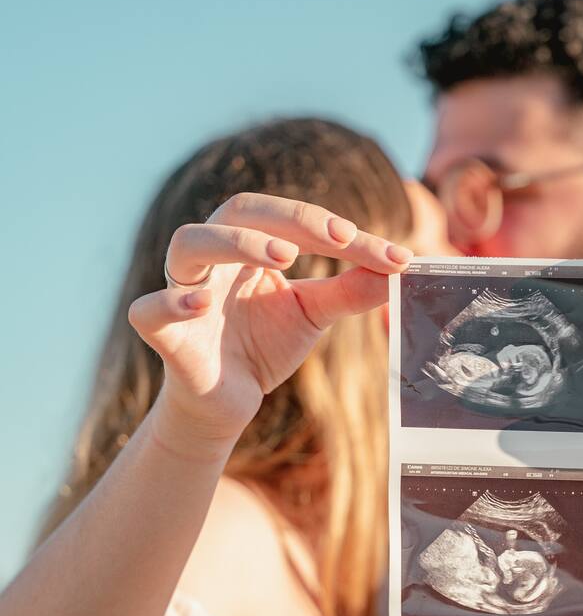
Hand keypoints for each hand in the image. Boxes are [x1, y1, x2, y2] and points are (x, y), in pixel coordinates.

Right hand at [129, 192, 411, 448]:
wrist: (227, 404)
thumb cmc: (264, 346)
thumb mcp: (314, 314)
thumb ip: (351, 290)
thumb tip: (401, 268)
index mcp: (247, 244)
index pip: (290, 220)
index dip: (335, 229)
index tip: (387, 252)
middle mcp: (212, 257)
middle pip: (238, 211)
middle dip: (290, 218)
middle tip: (339, 237)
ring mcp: (182, 290)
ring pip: (188, 243)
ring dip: (235, 243)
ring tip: (283, 256)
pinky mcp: (161, 332)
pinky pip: (148, 310)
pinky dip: (172, 303)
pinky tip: (202, 305)